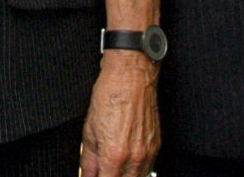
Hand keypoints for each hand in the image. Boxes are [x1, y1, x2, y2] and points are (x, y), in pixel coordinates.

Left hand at [80, 51, 158, 176]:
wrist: (131, 76)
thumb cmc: (110, 96)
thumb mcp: (89, 130)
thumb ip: (88, 161)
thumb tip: (87, 175)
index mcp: (114, 156)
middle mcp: (134, 158)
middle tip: (103, 170)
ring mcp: (148, 153)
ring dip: (124, 176)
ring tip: (113, 167)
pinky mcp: (157, 147)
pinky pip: (148, 169)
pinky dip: (137, 171)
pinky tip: (127, 162)